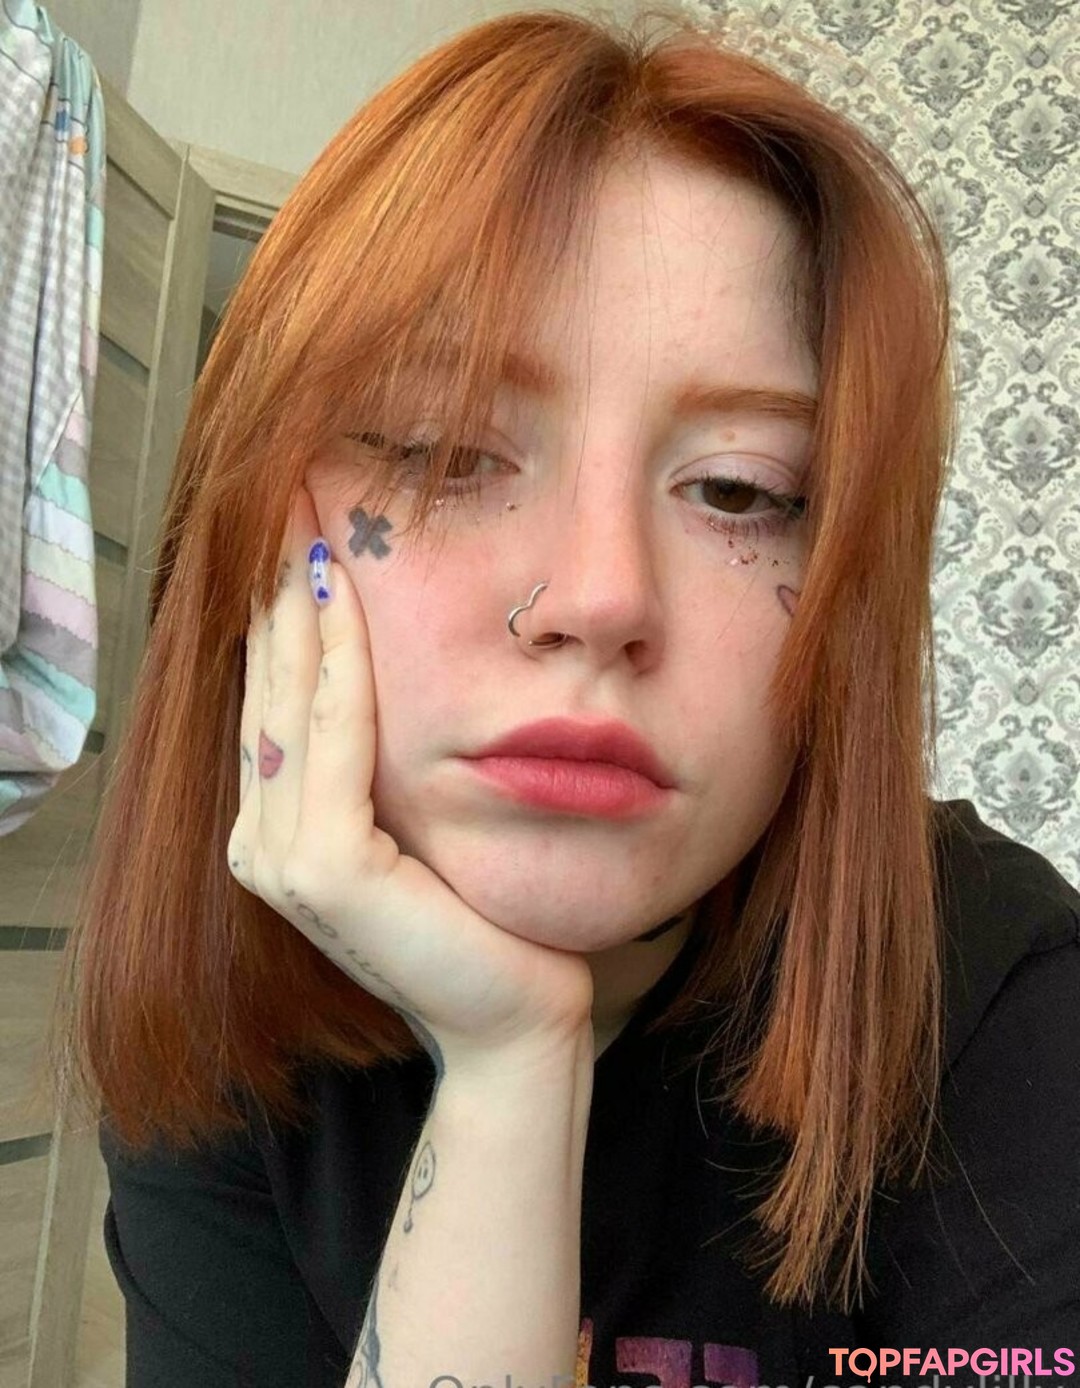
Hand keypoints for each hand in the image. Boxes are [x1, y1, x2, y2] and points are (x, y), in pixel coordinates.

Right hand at [227, 485, 594, 1079]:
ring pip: (291, 707)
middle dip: (275, 602)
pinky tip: (342, 602)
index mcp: (279, 833)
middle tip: (282, 509)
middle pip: (268, 696)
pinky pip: (334, 743)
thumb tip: (376, 678)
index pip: (275, 707)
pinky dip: (340, 667)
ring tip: (302, 534)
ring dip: (298, 616)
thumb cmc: (481, 917)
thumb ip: (377, 768)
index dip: (277, 625)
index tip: (291, 543)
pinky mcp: (324, 870)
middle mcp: (262, 844)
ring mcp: (282, 859)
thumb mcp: (416, 825)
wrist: (516, 1014)